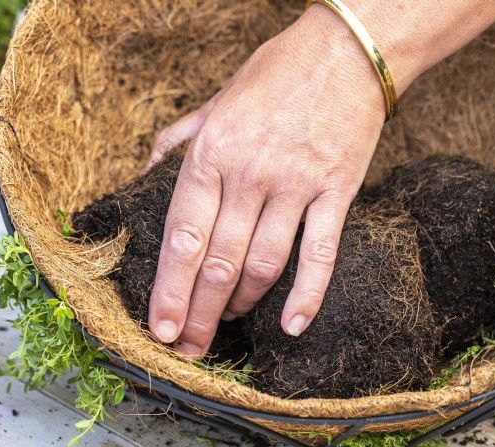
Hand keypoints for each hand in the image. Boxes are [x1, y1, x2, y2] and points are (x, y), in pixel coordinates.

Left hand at [146, 5, 386, 356]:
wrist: (347, 50)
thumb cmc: (274, 75)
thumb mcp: (213, 101)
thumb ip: (177, 141)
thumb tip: (147, 172)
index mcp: (211, 154)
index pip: (181, 236)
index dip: (168, 289)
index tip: (159, 327)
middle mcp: (248, 174)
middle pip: (217, 262)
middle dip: (198, 314)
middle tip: (187, 349)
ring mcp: (295, 184)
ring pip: (262, 265)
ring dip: (239, 305)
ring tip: (224, 326)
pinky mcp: (337, 191)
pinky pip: (320, 253)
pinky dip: (308, 295)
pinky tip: (292, 326)